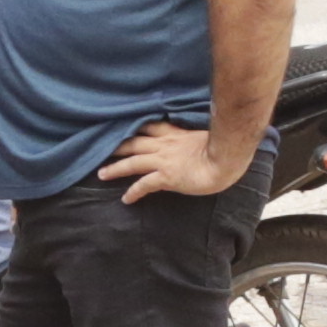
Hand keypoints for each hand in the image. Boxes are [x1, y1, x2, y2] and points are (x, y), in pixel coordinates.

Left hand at [108, 118, 249, 201]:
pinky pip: (144, 184)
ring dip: (115, 168)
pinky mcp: (166, 176)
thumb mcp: (203, 137)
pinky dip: (133, 192)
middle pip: (134, 142)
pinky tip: (126, 199)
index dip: (134, 128)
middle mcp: (165, 145)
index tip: (122, 128)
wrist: (226, 159)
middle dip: (116, 146)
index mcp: (175, 134)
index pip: (149, 127)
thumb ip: (191, 139)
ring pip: (133, 162)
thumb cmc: (222, 150)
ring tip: (101, 174)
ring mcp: (164, 160)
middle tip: (100, 149)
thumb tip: (192, 143)